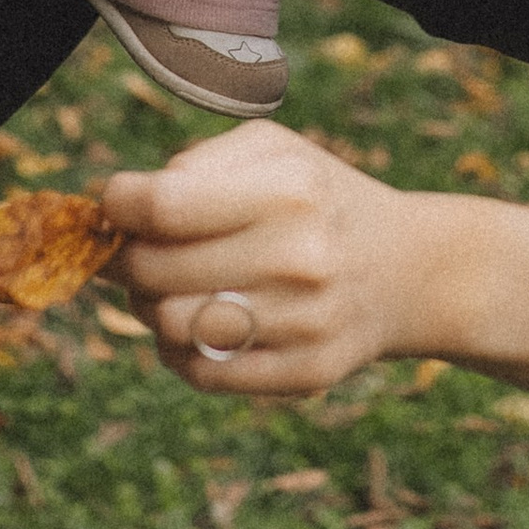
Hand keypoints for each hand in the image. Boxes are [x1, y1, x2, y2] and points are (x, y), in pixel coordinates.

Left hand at [101, 128, 528, 403]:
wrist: (411, 270)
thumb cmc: (318, 201)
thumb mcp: (275, 153)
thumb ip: (196, 165)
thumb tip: (121, 206)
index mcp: (290, 191)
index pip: (163, 207)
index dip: (118, 205)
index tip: (116, 203)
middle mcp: (301, 259)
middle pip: (154, 271)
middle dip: (128, 258)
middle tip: (136, 250)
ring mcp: (305, 324)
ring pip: (170, 327)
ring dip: (151, 305)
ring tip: (171, 285)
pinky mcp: (305, 375)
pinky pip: (199, 373)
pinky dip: (179, 349)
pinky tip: (200, 320)